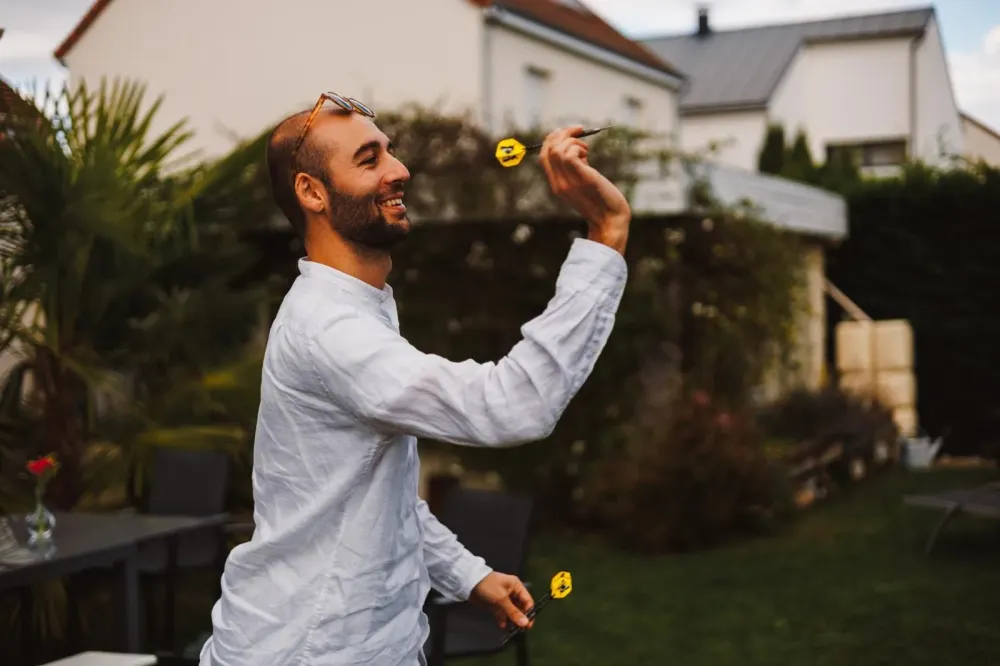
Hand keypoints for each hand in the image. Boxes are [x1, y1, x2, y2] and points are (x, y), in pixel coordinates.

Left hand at [470, 571, 534, 629]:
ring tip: (512, 630)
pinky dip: (503, 619)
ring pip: (511, 612)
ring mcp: (503, 599)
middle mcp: (512, 592)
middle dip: (520, 617)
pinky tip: (502, 626)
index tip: (528, 625)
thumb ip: (513, 612)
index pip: (527, 600)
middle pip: (520, 607)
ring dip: (512, 620)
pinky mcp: (495, 604)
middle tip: (520, 629)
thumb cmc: (489, 587)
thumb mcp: (502, 599)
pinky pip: (502, 613)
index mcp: (516, 586)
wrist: (469, 583)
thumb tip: (525, 623)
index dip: (529, 612)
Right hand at [539, 125, 631, 253]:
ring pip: (558, 150)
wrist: (610, 220)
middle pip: (548, 150)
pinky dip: (578, 148)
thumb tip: (575, 145)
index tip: (567, 131)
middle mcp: (558, 183)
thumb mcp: (583, 182)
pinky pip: (570, 154)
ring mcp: (568, 182)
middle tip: (579, 130)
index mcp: (556, 184)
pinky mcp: (581, 179)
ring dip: (573, 141)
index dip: (552, 139)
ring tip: (586, 150)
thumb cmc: (602, 200)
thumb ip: (576, 167)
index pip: (543, 156)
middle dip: (562, 133)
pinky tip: (587, 155)